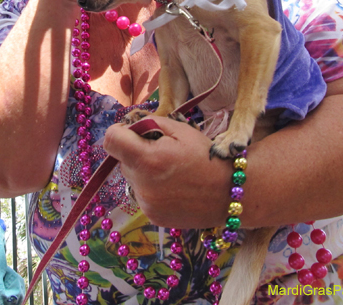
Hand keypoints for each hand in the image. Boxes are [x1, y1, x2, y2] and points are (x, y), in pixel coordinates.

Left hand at [103, 115, 233, 228]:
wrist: (230, 193)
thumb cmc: (206, 156)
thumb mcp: (180, 130)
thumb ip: (148, 124)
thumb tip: (127, 126)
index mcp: (147, 160)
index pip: (111, 140)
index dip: (120, 132)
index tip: (135, 132)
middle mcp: (142, 185)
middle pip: (123, 160)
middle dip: (137, 152)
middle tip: (164, 151)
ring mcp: (146, 204)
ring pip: (132, 178)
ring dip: (144, 171)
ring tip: (172, 171)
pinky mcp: (153, 217)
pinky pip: (142, 195)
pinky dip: (152, 188)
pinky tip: (174, 187)